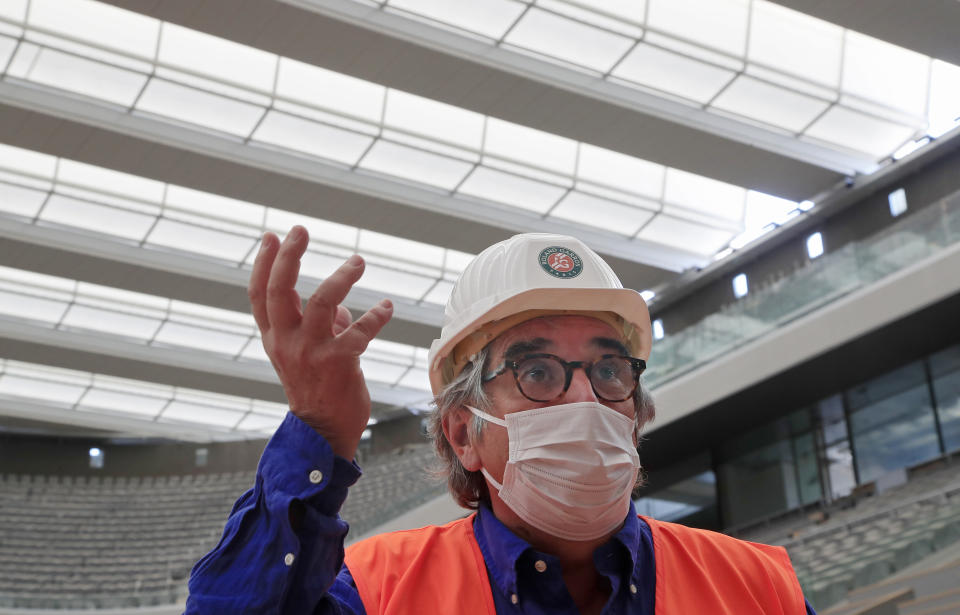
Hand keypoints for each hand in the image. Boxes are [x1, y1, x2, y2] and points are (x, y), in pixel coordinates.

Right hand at [249, 225, 392, 459]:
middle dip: (290, 256)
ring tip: (358, 261)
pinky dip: (376, 316)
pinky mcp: (338, 363)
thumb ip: (316, 325)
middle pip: (280, 290)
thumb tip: (339, 306)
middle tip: (302, 230)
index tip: (272, 236)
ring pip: (321, 303)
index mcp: (274, 338)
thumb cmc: (316, 387)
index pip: (259, 295)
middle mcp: (286, 342)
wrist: (323, 431)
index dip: (263, 263)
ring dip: (342, 277)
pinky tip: (387, 307)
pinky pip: (359, 331)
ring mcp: (310, 352)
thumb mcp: (304, 354)